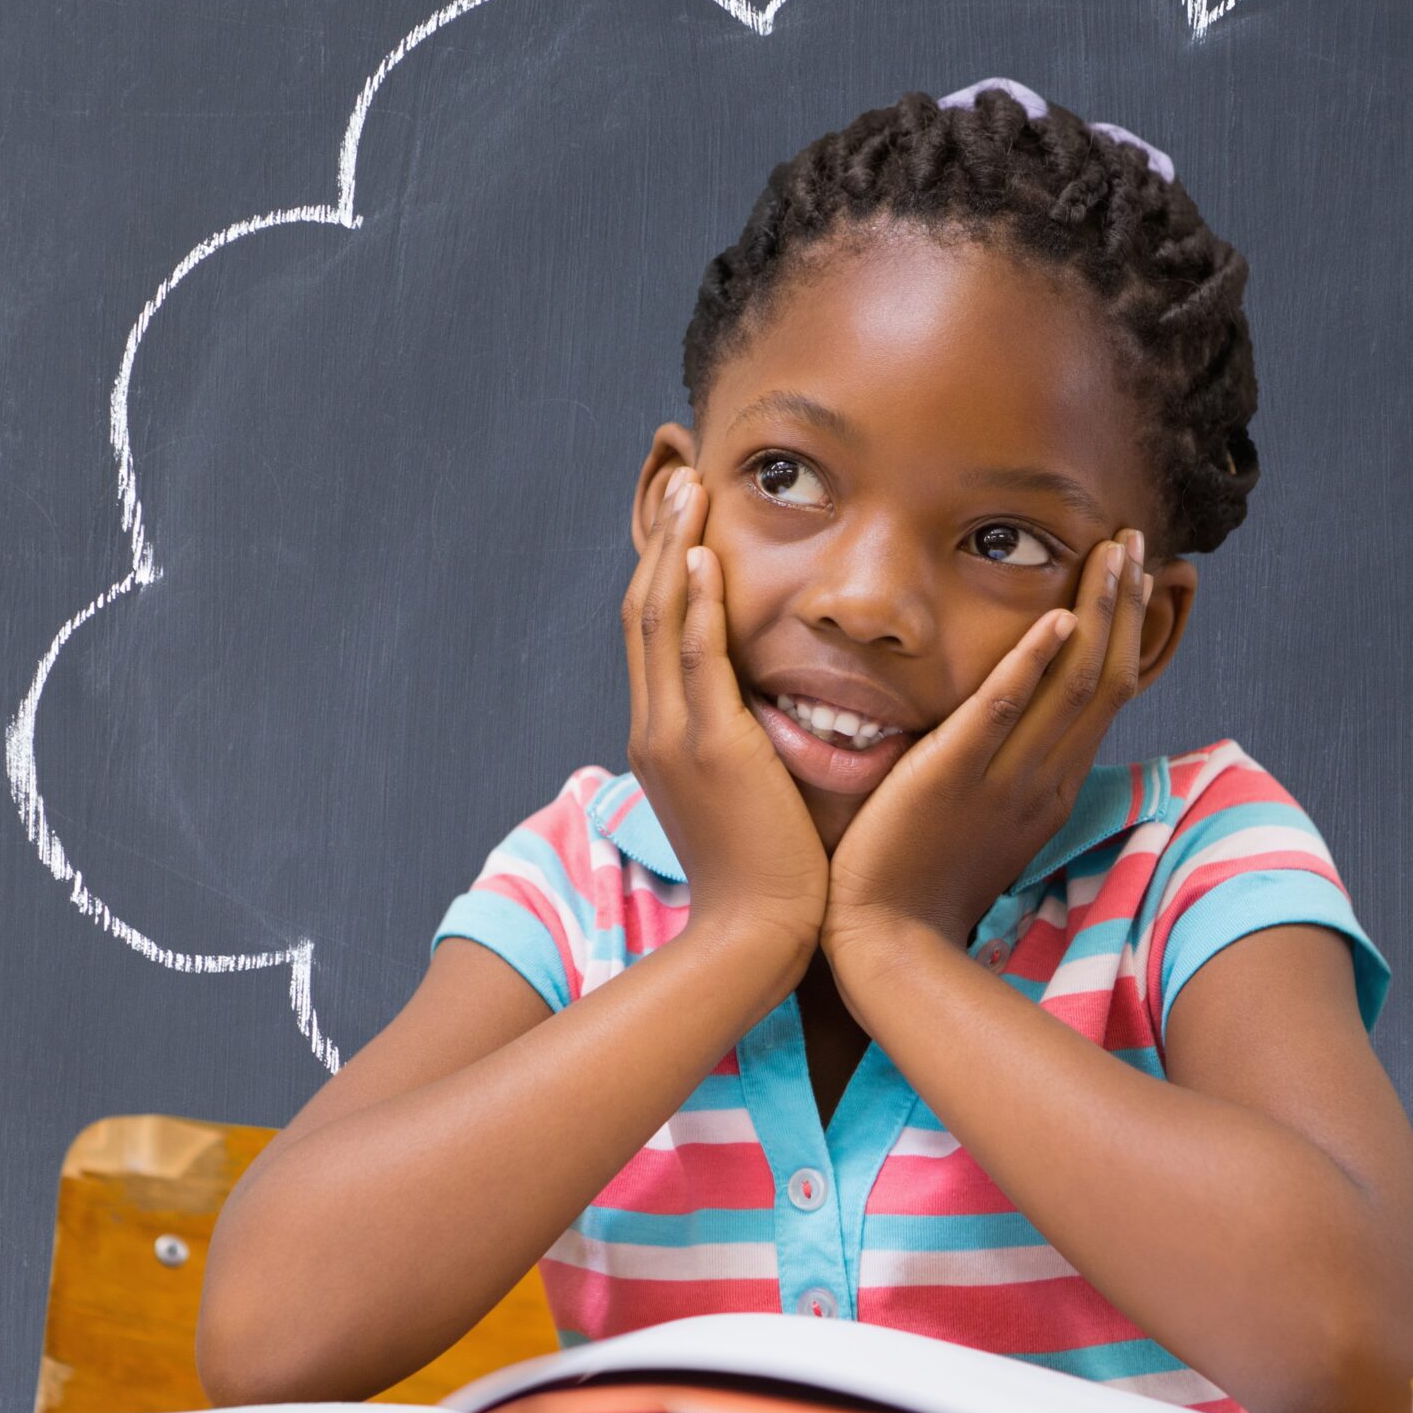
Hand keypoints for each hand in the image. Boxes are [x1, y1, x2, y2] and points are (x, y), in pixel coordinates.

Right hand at [622, 467, 827, 960]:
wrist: (757, 935)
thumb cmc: (768, 876)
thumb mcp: (742, 797)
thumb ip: (744, 745)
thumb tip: (769, 711)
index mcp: (660, 739)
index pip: (651, 634)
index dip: (662, 569)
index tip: (683, 520)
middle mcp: (653, 728)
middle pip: (642, 611)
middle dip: (661, 539)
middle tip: (682, 478)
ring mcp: (674, 736)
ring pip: (658, 619)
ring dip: (673, 547)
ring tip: (692, 489)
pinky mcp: (710, 747)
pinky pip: (694, 657)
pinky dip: (694, 603)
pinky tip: (703, 556)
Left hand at [823, 528, 1153, 964]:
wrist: (886, 946)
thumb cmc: (920, 887)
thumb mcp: (983, 823)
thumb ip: (1001, 772)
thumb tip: (1008, 729)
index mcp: (1051, 789)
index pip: (1104, 696)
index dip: (1127, 633)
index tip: (1137, 580)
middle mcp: (1042, 781)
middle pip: (1103, 678)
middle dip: (1124, 605)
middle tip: (1136, 540)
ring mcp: (1002, 780)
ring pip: (1071, 685)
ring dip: (1097, 613)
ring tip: (1113, 552)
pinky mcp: (951, 779)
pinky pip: (999, 712)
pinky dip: (1030, 664)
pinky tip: (1053, 618)